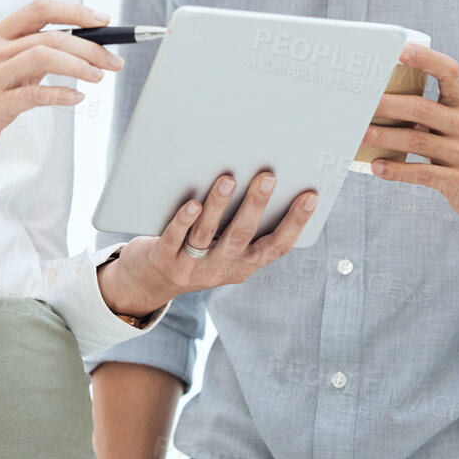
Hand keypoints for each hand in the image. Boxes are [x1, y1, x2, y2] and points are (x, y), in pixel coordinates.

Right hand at [0, 0, 122, 193]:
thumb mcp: (1, 72)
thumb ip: (30, 57)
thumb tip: (77, 48)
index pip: (40, 9)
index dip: (75, 11)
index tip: (104, 22)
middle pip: (49, 34)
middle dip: (90, 45)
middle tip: (113, 61)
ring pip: (43, 56)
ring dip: (79, 65)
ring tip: (99, 76)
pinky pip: (33, 94)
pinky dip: (61, 94)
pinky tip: (76, 99)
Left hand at [97, 171, 316, 315]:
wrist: (149, 282)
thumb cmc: (195, 251)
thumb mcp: (223, 248)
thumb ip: (240, 225)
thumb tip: (264, 181)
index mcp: (243, 265)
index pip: (276, 247)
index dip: (295, 223)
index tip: (310, 196)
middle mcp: (221, 269)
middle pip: (242, 236)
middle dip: (256, 205)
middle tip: (268, 176)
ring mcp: (192, 267)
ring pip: (207, 235)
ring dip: (219, 206)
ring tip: (227, 178)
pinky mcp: (164, 260)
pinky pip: (175, 239)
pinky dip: (184, 220)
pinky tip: (192, 203)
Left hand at [362, 45, 458, 224]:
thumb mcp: (456, 120)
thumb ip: (427, 109)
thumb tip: (373, 98)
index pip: (450, 72)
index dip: (427, 59)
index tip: (401, 49)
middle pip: (421, 108)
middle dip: (386, 105)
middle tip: (357, 103)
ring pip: (416, 140)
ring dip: (383, 136)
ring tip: (358, 134)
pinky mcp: (458, 180)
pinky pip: (422, 173)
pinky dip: (396, 170)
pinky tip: (376, 166)